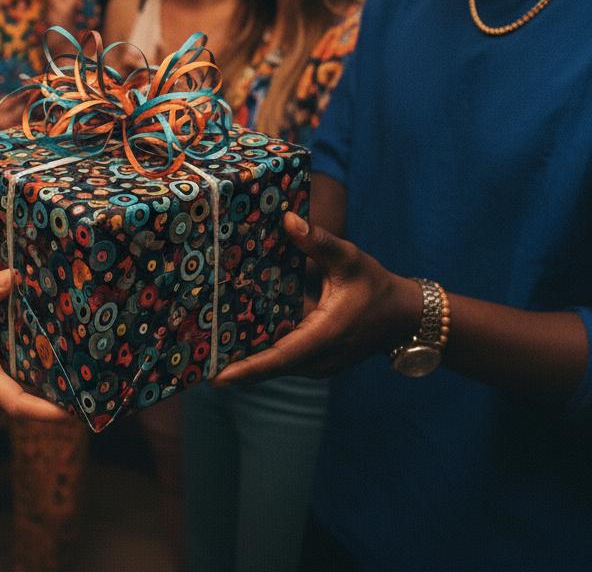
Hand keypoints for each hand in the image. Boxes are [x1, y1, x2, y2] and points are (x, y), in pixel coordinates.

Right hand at [0, 269, 69, 420]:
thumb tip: (13, 277)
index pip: (16, 403)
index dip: (47, 412)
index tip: (75, 413)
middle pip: (23, 397)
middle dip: (55, 391)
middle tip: (90, 376)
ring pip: (14, 389)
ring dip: (40, 379)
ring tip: (74, 360)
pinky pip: (4, 381)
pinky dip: (23, 371)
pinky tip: (38, 349)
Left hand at [211, 211, 419, 386]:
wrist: (404, 317)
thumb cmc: (376, 287)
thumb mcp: (350, 259)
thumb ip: (319, 242)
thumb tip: (289, 220)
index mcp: (325, 335)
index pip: (281, 357)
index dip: (249, 368)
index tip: (218, 378)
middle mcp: (318, 358)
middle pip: (269, 366)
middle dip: (233, 365)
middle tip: (193, 358)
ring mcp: (316, 363)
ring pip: (274, 365)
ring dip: (243, 359)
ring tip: (203, 350)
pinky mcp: (314, 360)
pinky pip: (281, 358)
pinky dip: (258, 352)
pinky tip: (231, 338)